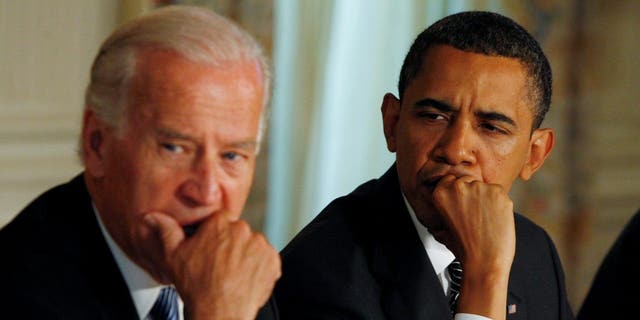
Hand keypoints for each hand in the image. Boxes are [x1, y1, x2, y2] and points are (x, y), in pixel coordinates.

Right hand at [145, 212, 280, 319]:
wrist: (219, 312)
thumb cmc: (196, 285)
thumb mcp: (173, 257)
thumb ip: (166, 231)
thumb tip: (152, 216)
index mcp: (220, 223)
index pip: (219, 221)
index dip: (213, 237)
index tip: (209, 250)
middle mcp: (243, 229)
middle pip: (237, 233)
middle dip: (230, 246)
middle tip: (219, 266)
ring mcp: (260, 245)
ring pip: (252, 246)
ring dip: (245, 256)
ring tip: (232, 275)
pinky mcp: (273, 261)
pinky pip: (266, 260)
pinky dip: (259, 268)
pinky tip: (244, 280)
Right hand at [432, 175, 514, 318]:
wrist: (484, 261)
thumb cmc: (464, 248)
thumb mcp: (444, 226)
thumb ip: (447, 207)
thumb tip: (451, 201)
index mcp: (441, 193)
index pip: (451, 180)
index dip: (459, 192)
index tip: (463, 202)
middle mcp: (458, 187)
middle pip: (469, 181)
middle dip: (474, 195)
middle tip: (476, 215)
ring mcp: (479, 188)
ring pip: (486, 188)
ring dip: (488, 200)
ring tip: (486, 221)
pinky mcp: (499, 192)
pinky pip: (500, 193)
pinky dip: (500, 204)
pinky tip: (496, 219)